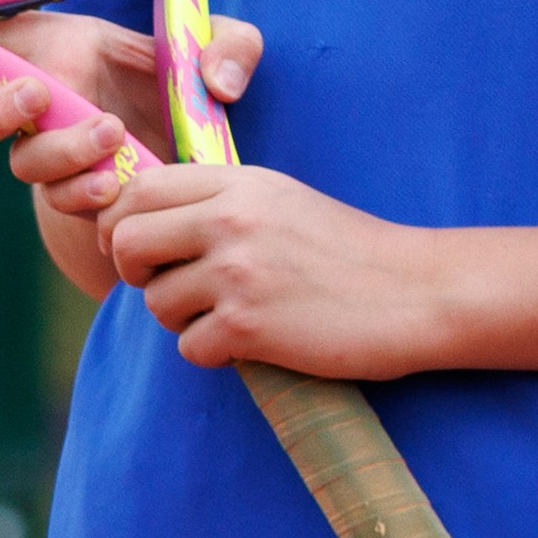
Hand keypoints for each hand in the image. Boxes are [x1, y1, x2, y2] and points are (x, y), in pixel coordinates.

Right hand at [0, 10, 262, 218]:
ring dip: (59, 154)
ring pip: (24, 164)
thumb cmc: (198, 81)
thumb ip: (231, 45)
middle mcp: (43, 108)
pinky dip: (83, 196)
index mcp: (60, 53)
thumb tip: (217, 81)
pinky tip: (116, 187)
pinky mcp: (79, 199)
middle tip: (40, 96)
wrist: (206, 149)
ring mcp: (55, 159)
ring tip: (111, 141)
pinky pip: (61, 203)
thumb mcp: (224, 47)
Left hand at [95, 163, 445, 378]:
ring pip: (156, 302)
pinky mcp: (247, 325)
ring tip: (229, 317)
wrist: (416, 293)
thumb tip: (146, 218)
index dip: (121, 223)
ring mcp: (237, 272)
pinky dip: (214, 353)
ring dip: (182, 319)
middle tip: (172, 288)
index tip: (141, 249)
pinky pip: (189, 347)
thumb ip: (221, 200)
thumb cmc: (350, 251)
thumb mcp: (282, 200)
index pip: (139, 189)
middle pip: (126, 243)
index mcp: (239, 183)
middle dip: (136, 274)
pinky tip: (252, 344)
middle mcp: (230, 220)